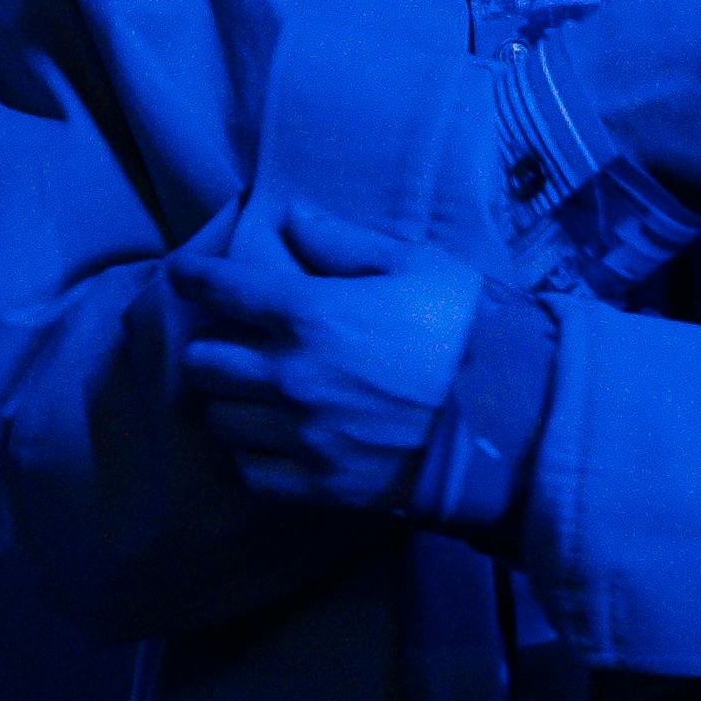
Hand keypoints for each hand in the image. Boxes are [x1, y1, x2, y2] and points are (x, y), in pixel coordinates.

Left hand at [173, 201, 485, 504]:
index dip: (193, 278)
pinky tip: (273, 440)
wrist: (516, 420)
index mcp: (311, 314)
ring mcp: (303, 435)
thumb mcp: (414, 264)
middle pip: (203, 364)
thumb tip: (292, 216)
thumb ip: (342, 242)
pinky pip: (250, 472)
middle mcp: (292, 376)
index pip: (220, 289)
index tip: (184, 277)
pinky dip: (251, 455)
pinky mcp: (321, 485)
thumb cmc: (469, 330)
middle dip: (211, 348)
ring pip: (218, 420)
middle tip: (233, 343)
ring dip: (227, 403)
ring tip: (252, 394)